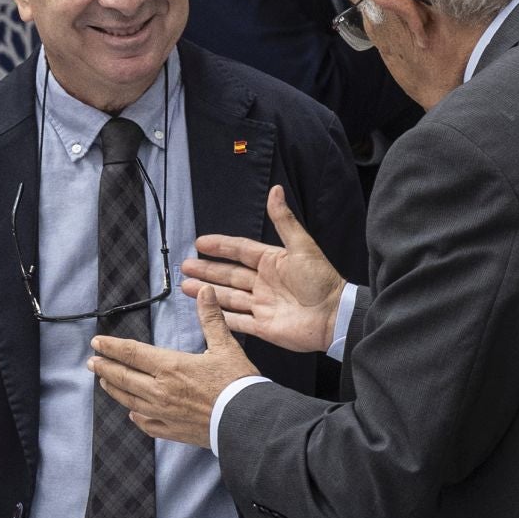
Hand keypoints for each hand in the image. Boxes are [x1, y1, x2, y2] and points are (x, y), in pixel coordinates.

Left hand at [89, 285, 258, 447]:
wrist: (247, 421)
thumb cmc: (237, 384)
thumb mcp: (225, 346)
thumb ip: (211, 318)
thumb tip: (204, 291)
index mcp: (170, 367)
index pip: (132, 353)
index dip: (111, 347)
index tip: (97, 342)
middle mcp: (160, 391)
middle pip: (124, 377)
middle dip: (105, 368)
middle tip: (92, 362)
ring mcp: (164, 413)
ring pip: (130, 400)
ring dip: (114, 389)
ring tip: (104, 382)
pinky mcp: (172, 431)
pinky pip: (147, 424)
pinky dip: (136, 417)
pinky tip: (133, 414)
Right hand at [183, 185, 345, 353]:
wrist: (334, 316)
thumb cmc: (321, 279)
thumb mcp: (301, 246)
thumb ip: (284, 220)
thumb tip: (276, 191)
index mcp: (272, 262)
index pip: (240, 251)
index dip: (220, 246)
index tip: (200, 242)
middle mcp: (264, 283)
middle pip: (229, 274)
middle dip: (207, 269)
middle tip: (185, 265)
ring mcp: (263, 305)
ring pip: (228, 297)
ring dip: (208, 291)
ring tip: (186, 286)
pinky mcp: (264, 327)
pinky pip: (238, 322)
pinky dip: (222, 317)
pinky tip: (206, 312)